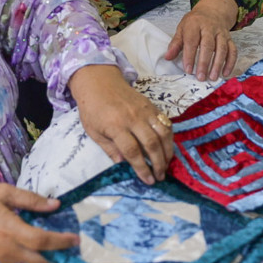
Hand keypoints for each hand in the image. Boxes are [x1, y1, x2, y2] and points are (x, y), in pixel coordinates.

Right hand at [0, 184, 77, 262]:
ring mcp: (4, 257)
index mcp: (11, 231)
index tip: (76, 238)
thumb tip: (55, 205)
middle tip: (73, 246)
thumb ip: (31, 200)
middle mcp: (9, 249)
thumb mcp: (4, 192)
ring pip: (32, 261)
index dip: (61, 241)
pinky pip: (22, 258)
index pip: (43, 241)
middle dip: (60, 254)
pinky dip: (35, 253)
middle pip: (42, 259)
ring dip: (48, 255)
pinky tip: (40, 241)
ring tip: (60, 242)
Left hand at [69, 65, 173, 184]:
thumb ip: (109, 149)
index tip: (148, 180)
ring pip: (163, 132)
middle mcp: (132, 118)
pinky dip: (169, 136)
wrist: (99, 81)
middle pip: (151, 143)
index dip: (142, 168)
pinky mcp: (151, 105)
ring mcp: (144, 110)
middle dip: (158, 163)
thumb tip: (123, 165)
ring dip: (167, 151)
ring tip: (166, 164)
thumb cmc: (92, 109)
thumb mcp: (93, 131)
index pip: (132, 151)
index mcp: (115, 126)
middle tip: (160, 176)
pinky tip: (167, 147)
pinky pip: (165, 122)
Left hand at [165, 0, 238, 80]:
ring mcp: (221, 33)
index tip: (188, 70)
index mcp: (195, 24)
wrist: (212, 10)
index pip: (192, 41)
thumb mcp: (182, 28)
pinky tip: (225, 73)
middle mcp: (210, 28)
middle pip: (208, 45)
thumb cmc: (195, 22)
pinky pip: (232, 50)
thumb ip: (176, 43)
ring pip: (222, 48)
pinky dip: (230, 62)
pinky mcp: (229, 38)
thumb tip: (168, 57)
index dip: (189, 56)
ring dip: (218, 64)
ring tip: (213, 77)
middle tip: (200, 76)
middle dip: (204, 62)